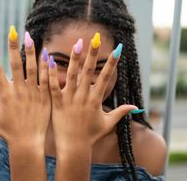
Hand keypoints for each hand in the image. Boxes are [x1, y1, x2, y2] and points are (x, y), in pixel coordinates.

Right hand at [0, 28, 50, 146]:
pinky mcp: (45, 97)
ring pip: (32, 69)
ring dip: (31, 52)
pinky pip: (46, 79)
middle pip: (15, 65)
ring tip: (30, 37)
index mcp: (5, 95)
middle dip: (13, 47)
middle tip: (13, 31)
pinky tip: (47, 54)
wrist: (28, 144)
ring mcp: (33, 93)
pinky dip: (46, 67)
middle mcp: (18, 91)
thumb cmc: (8, 133)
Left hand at [49, 34, 136, 150]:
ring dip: (74, 59)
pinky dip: (52, 74)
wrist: (74, 148)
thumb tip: (136, 107)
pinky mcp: (57, 103)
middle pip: (89, 72)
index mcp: (96, 100)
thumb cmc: (91, 136)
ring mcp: (70, 99)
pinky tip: (50, 61)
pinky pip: (54, 87)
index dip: (112, 63)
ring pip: (72, 76)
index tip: (117, 49)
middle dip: (93, 54)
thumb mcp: (108, 123)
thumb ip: (121, 112)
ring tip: (77, 43)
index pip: (106, 77)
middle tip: (95, 38)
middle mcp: (84, 97)